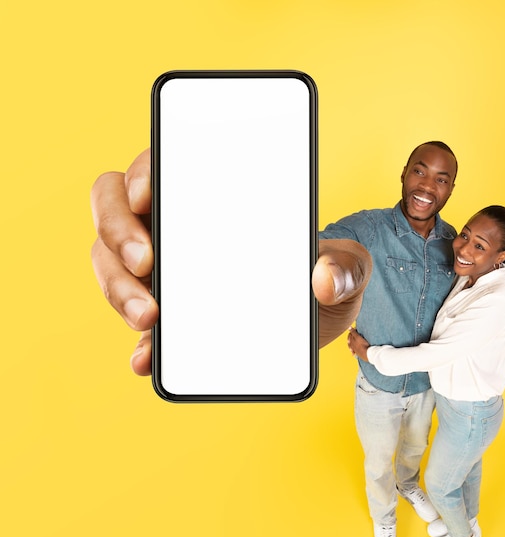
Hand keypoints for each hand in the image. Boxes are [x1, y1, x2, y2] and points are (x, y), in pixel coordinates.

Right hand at [91, 149, 372, 373]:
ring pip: (113, 266)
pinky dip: (138, 343)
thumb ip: (349, 265)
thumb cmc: (323, 276)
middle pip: (116, 212)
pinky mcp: (170, 321)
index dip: (140, 173)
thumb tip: (324, 279)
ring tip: (150, 316)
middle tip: (147, 261)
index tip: (148, 194)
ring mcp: (166, 275)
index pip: (159, 167)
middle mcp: (178, 230)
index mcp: (212, 199)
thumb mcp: (348, 265)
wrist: (317, 320)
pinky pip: (138, 327)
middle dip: (119, 232)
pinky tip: (146, 358)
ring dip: (119, 288)